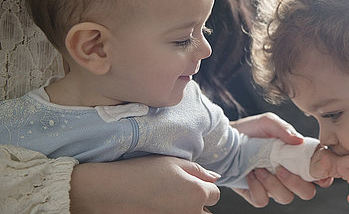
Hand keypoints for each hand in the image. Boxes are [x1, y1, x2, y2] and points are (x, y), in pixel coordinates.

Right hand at [70, 155, 220, 213]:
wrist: (109, 192)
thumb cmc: (140, 173)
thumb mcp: (173, 162)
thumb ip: (198, 170)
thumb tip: (215, 178)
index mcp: (197, 194)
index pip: (215, 194)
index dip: (204, 185)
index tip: (189, 181)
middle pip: (205, 210)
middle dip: (197, 201)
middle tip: (175, 191)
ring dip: (185, 209)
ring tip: (165, 199)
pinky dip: (172, 213)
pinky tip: (157, 206)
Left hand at [230, 112, 330, 206]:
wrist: (225, 140)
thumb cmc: (250, 130)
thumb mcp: (268, 123)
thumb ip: (284, 129)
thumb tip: (299, 141)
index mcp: (297, 158)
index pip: (320, 172)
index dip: (324, 175)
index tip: (318, 169)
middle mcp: (289, 174)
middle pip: (307, 192)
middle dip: (297, 183)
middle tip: (281, 168)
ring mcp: (274, 186)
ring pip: (286, 198)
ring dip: (274, 184)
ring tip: (260, 167)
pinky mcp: (257, 194)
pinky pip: (263, 200)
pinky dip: (258, 188)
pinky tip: (251, 173)